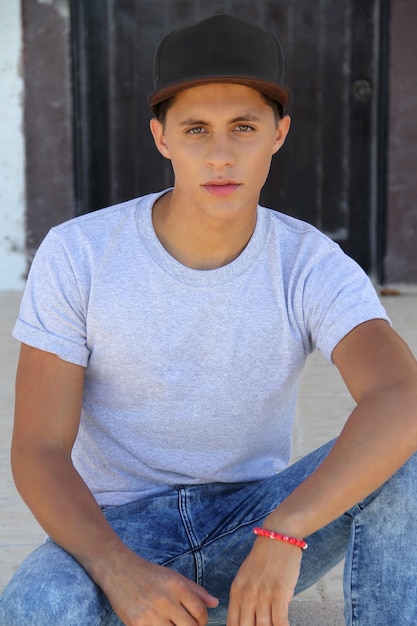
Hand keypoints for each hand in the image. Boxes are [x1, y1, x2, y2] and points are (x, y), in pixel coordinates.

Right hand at [101, 549, 218, 625]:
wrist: (120, 570)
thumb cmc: (149, 574)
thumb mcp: (174, 576)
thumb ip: (195, 590)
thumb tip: (215, 603)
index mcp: (177, 586)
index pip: (200, 611)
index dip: (204, 620)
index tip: (199, 621)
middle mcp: (166, 600)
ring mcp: (152, 614)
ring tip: (175, 625)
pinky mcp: (138, 624)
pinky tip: (162, 625)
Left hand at [226, 536, 301, 625]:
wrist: (278, 536)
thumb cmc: (264, 558)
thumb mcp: (245, 577)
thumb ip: (243, 598)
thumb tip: (246, 621)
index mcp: (236, 591)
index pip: (232, 624)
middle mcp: (246, 594)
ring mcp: (263, 594)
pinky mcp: (279, 592)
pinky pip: (280, 621)